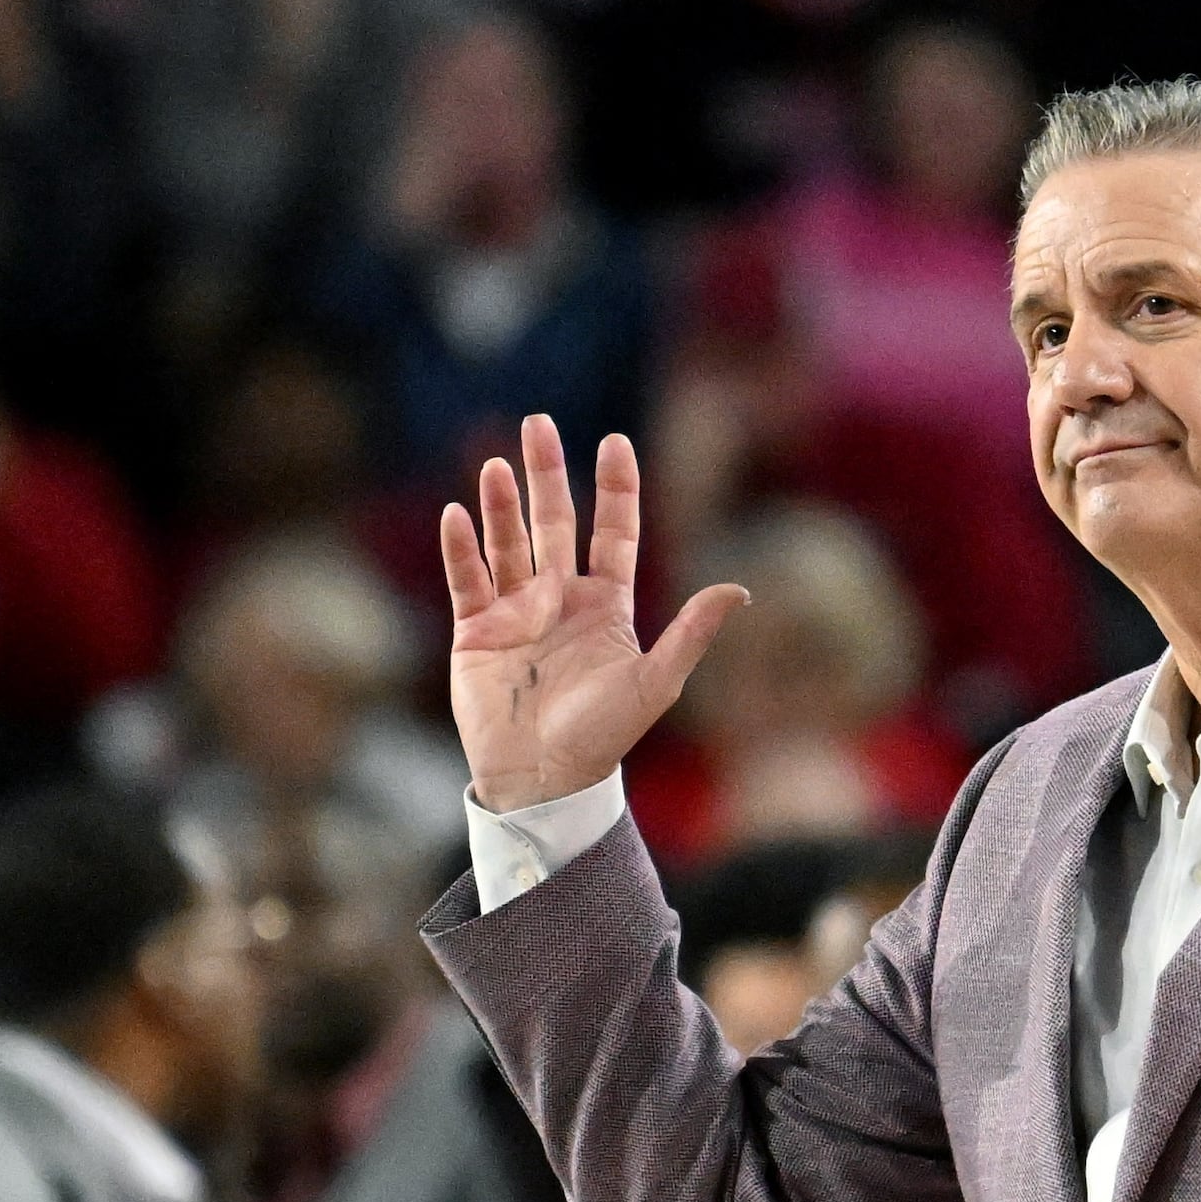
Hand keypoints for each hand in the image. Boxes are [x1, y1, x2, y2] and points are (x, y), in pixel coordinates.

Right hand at [441, 415, 746, 811]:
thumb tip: (741, 589)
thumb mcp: (657, 681)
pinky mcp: (475, 632)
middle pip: (553, 522)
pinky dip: (462, 548)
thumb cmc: (604, 736)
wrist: (544, 778)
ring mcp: (515, 612)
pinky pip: (467, 580)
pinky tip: (458, 513)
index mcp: (606, 604)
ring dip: (502, 504)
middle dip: (547, 474)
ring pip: (507, 543)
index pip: (612, 532)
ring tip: (498, 464)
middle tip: (539, 423)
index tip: (613, 442)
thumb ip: (693, 632)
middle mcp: (559, 599)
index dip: (615, 489)